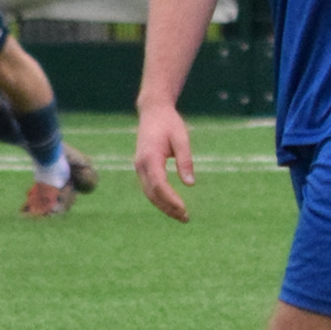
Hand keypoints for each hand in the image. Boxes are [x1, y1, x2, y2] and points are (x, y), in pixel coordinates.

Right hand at [134, 102, 196, 221]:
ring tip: (181, 216)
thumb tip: (190, 184)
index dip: (171, 199)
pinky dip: (160, 198)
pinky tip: (173, 205)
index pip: (159, 185)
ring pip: (149, 193)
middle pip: (153, 193)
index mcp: (150, 157)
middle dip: (168, 208)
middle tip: (186, 218)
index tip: (184, 209)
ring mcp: (139, 166)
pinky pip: (150, 187)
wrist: (153, 111)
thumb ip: (185, 160)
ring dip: (164, 206)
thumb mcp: (182, 138)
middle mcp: (141, 165)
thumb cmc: (169, 123)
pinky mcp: (142, 167)